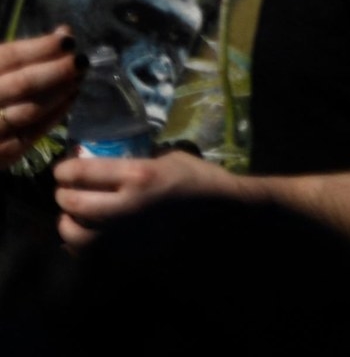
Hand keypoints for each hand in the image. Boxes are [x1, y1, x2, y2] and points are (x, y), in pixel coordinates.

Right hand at [0, 30, 76, 162]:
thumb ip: (21, 56)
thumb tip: (64, 32)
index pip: (7, 58)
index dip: (40, 48)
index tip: (68, 40)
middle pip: (22, 85)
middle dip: (57, 70)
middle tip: (81, 61)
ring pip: (30, 110)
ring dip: (61, 92)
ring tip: (80, 76)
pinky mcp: (0, 155)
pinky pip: (31, 134)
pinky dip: (55, 115)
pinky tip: (70, 98)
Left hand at [56, 148, 242, 248]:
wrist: (223, 215)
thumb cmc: (200, 179)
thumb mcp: (169, 158)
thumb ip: (136, 162)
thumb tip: (106, 164)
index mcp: (138, 175)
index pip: (81, 172)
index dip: (63, 170)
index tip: (62, 170)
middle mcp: (125, 206)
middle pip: (71, 202)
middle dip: (63, 194)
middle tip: (66, 190)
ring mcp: (125, 234)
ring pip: (74, 233)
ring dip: (68, 221)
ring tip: (75, 215)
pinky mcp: (128, 254)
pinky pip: (89, 252)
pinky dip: (82, 242)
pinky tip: (91, 233)